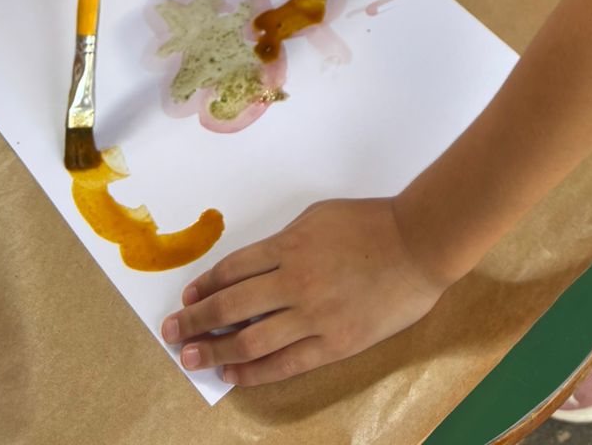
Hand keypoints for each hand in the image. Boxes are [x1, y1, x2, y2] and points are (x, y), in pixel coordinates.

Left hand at [162, 198, 447, 386]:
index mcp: (290, 246)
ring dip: (214, 349)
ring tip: (192, 357)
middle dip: (195, 320)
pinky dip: (253, 371)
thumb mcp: (319, 217)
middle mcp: (295, 281)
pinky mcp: (334, 343)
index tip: (187, 297)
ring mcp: (314, 316)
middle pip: (230, 305)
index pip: (233, 270)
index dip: (205, 286)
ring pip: (250, 339)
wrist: (419, 244)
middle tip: (172, 331)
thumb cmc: (373, 224)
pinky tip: (232, 373)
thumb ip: (286, 242)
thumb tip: (255, 267)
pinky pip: (284, 363)